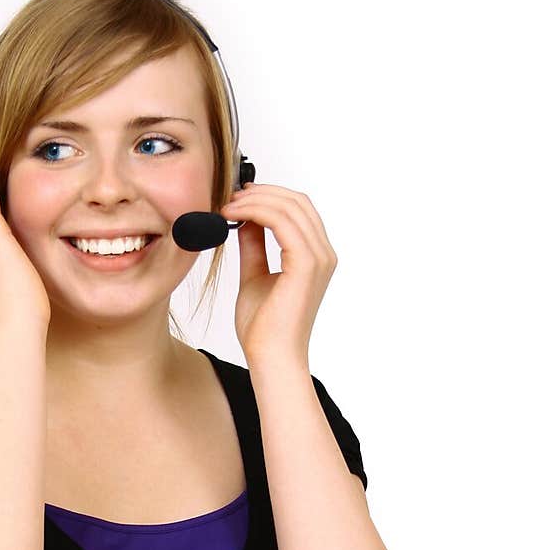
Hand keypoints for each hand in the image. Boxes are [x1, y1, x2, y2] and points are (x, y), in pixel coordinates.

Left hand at [219, 183, 337, 366]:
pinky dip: (255, 212)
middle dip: (261, 192)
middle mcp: (323, 254)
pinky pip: (282, 222)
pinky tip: (233, 216)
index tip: (237, 197)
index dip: (268, 196)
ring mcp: (318, 258)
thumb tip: (246, 220)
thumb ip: (254, 246)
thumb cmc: (264, 328)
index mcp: (315, 257)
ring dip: (255, 200)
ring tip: (226, 205)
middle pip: (296, 201)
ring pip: (289, 206)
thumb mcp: (254, 276)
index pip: (298, 209)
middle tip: (229, 196)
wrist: (270, 356)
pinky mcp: (306, 264)